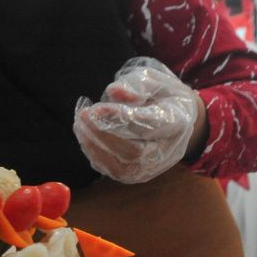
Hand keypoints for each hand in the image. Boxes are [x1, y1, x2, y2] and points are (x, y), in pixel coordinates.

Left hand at [73, 57, 203, 183]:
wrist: (178, 121)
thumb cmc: (163, 96)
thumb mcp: (157, 81)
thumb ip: (138, 85)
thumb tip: (113, 91)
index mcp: (177, 122)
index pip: (148, 125)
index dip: (120, 117)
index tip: (96, 109)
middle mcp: (167, 151)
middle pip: (133, 151)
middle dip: (103, 135)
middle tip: (83, 115)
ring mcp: (151, 167)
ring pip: (120, 166)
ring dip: (94, 145)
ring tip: (78, 124)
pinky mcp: (134, 175)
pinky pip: (110, 169)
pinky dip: (94, 153)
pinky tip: (84, 134)